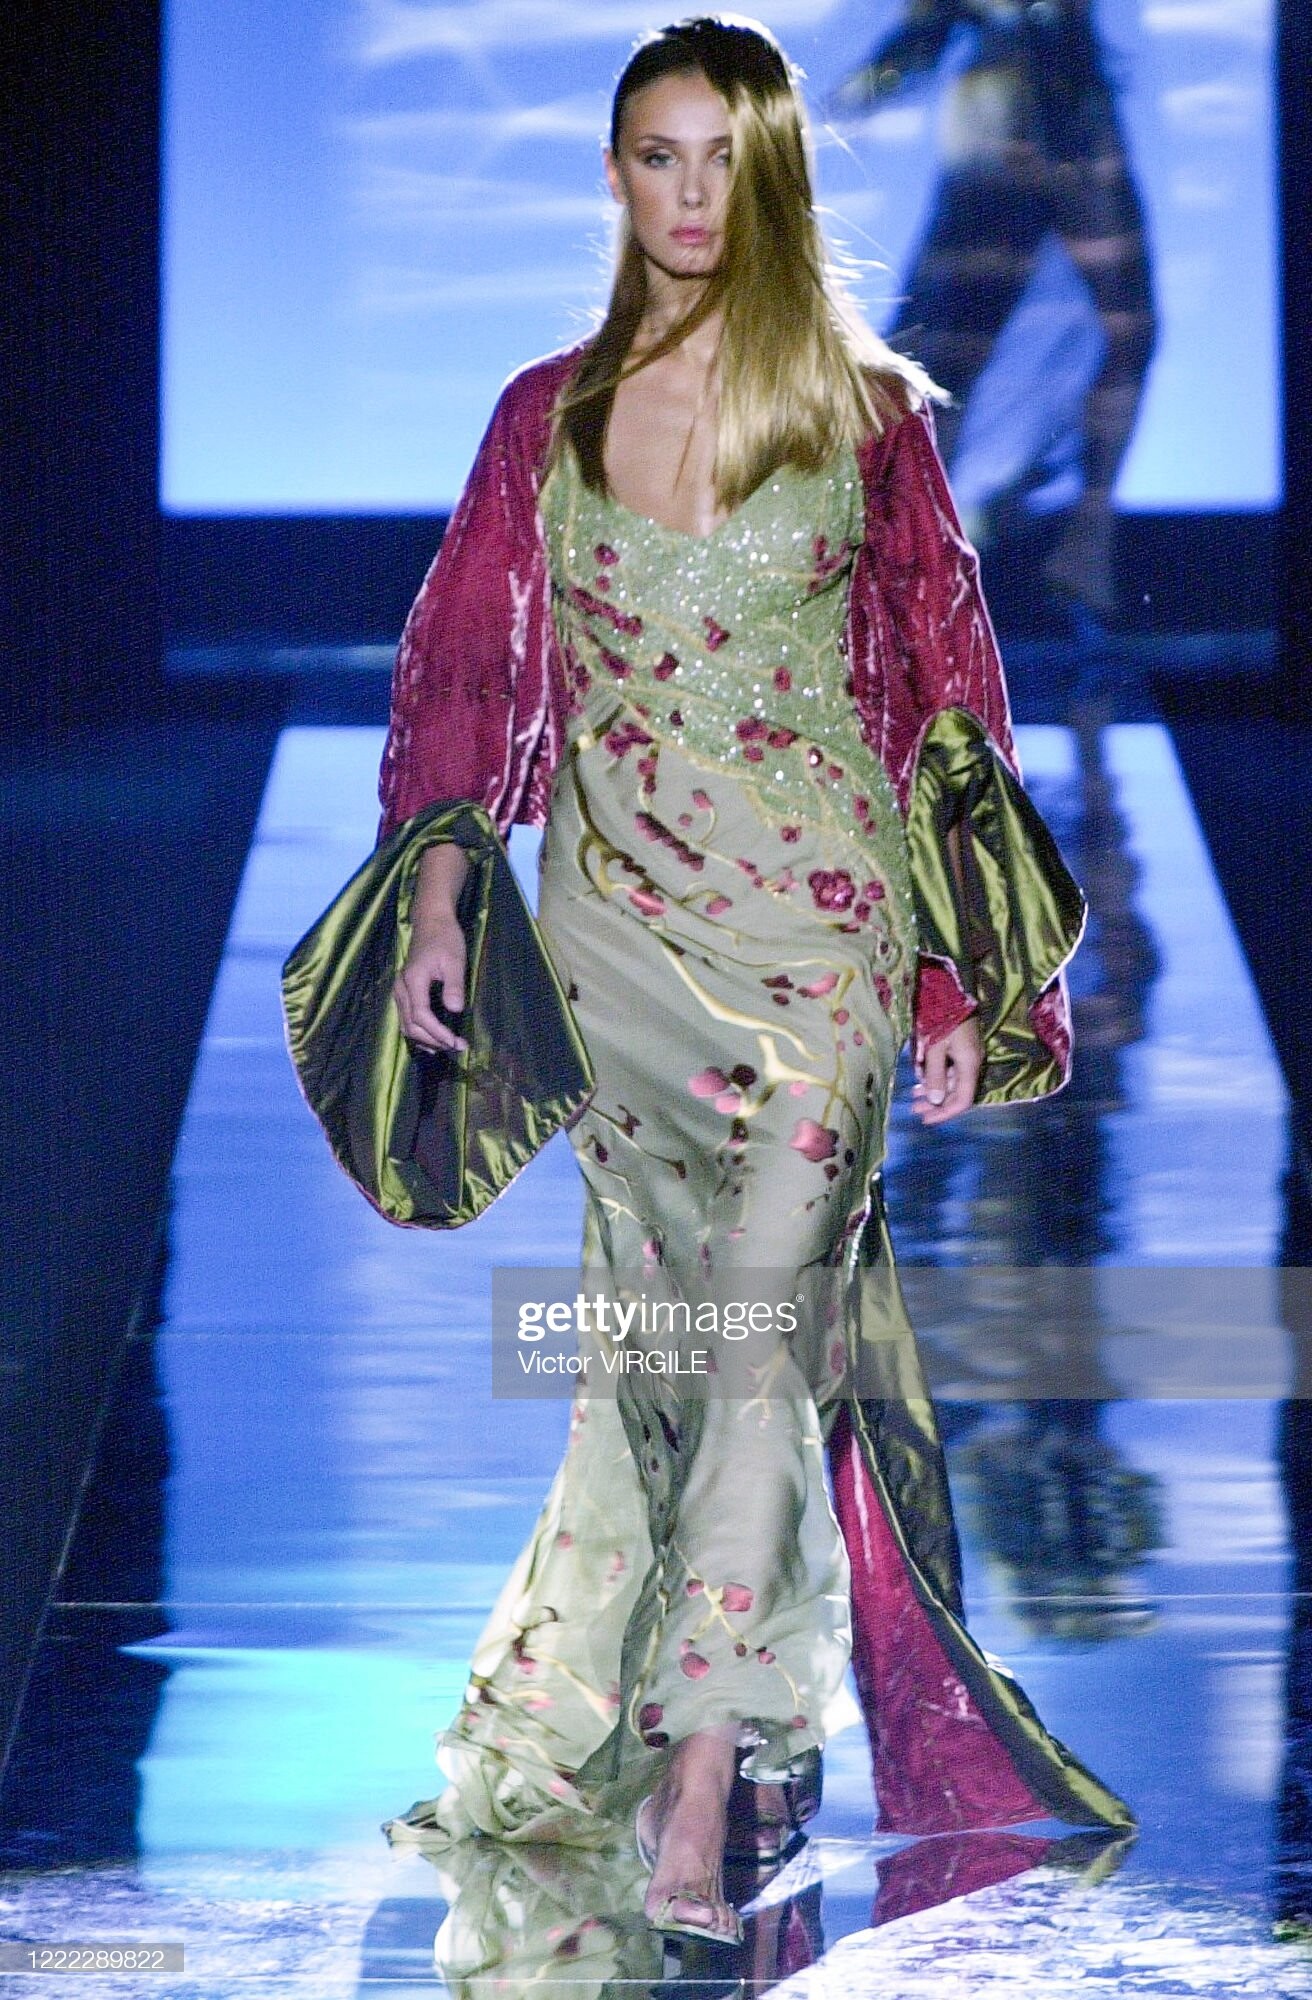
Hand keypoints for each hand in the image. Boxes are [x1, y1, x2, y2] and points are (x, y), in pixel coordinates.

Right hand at [393, 914, 467, 1052]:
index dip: (437, 1032)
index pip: (421, 1015)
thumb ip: (454, 985)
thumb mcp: (454, 961)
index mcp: (413, 981)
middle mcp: (401, 988)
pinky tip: (431, 1042)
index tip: (455, 1041)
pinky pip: (405, 1018)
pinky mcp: (403, 992)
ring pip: (405, 1024)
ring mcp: (400, 991)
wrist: (431, 923)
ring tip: (446, 1047)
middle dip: (433, 1040)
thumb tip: (455, 1010)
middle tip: (457, 1047)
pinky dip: (417, 1033)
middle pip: (411, 1025)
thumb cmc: (445, 939)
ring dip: (425, 1040)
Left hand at [911, 1016, 981, 1125]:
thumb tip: (935, 1101)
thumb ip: (935, 1074)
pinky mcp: (960, 1049)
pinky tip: (920, 1079)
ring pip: (951, 1082)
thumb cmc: (942, 1017)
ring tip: (914, 1097)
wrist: (952, 989)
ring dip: (933, 1091)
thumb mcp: (935, 1046)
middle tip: (914, 1109)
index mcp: (969, 1065)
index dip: (945, 1113)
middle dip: (935, 1104)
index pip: (962, 1100)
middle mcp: (972, 1064)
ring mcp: (967, 1056)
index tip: (926, 1119)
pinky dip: (935, 1077)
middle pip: (956, 1093)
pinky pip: (949, 1070)